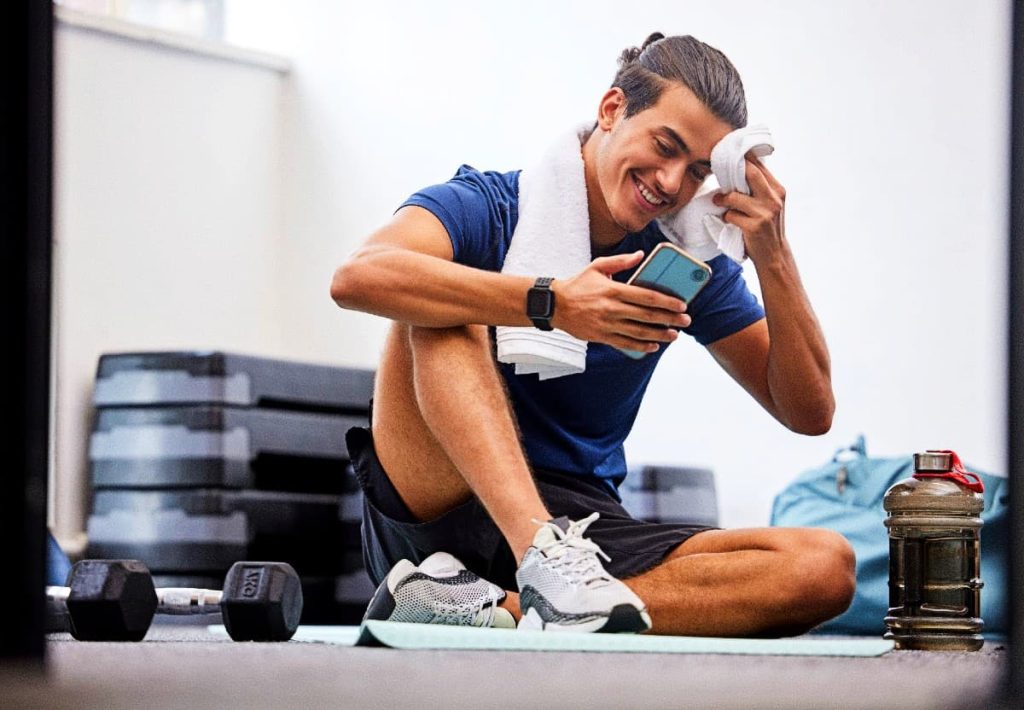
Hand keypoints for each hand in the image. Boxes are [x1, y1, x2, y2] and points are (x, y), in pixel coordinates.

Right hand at [550, 251, 690, 351]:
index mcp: (613, 289)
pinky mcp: (601, 336)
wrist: (554, 305)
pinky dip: (641, 347)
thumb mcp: (597, 266)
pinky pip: (625, 344)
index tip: (682, 304)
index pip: (646, 296)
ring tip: (674, 335)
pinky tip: (653, 346)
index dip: (667, 301)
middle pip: (647, 315)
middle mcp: (611, 308)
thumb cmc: (578, 284)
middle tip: (686, 320)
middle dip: (670, 319)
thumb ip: (620, 262)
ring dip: (659, 335)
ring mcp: (606, 324)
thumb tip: (641, 255)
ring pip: (639, 332)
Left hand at [712, 155, 787, 265]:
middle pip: (750, 173)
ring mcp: (765, 213)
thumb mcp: (770, 205)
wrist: (774, 254)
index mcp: (778, 190)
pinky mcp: (754, 226)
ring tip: (719, 201)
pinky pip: (731, 215)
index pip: (760, 166)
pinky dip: (726, 216)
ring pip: (735, 196)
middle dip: (731, 171)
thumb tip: (740, 168)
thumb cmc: (768, 228)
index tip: (727, 155)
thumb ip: (760, 188)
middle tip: (717, 172)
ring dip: (723, 198)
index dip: (743, 158)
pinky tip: (729, 220)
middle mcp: (774, 199)